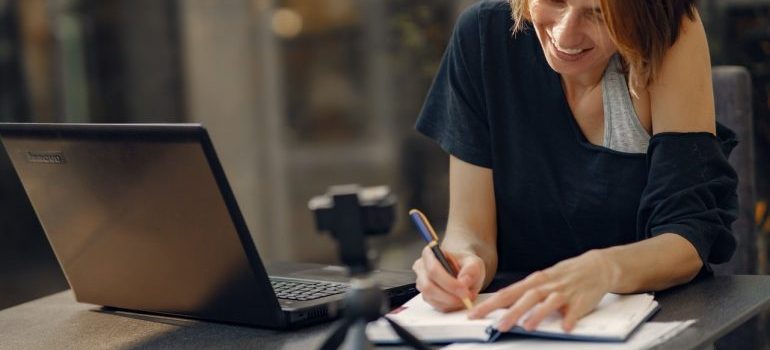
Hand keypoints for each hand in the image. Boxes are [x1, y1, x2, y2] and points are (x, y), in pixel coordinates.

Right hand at [412, 245, 484, 311]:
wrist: (463, 270)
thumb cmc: (465, 264)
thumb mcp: (474, 262)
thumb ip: (470, 270)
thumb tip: (463, 282)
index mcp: (430, 253)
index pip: (433, 270)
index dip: (448, 283)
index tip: (464, 290)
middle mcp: (421, 268)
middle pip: (428, 287)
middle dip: (449, 296)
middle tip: (466, 298)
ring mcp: (421, 283)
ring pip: (431, 298)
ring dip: (450, 302)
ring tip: (465, 298)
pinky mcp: (426, 296)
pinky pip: (435, 305)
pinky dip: (449, 306)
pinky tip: (459, 301)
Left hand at [468, 250, 615, 331]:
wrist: (596, 266)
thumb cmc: (564, 275)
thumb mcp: (542, 280)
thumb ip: (524, 293)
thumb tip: (501, 305)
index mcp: (535, 281)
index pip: (507, 293)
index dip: (490, 304)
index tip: (475, 314)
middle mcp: (547, 285)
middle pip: (526, 297)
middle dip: (511, 312)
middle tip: (498, 325)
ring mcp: (564, 292)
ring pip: (548, 302)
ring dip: (537, 314)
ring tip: (527, 326)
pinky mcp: (581, 300)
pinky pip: (575, 311)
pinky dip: (570, 318)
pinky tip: (565, 327)